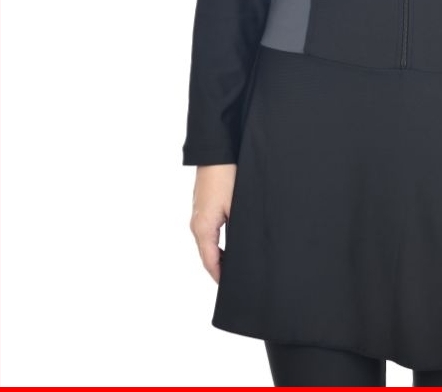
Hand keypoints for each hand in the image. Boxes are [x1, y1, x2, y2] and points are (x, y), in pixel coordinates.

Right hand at [190, 164, 236, 282]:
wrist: (215, 152)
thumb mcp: (237, 206)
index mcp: (203, 228)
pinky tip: (234, 243)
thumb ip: (238, 231)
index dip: (221, 277)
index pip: (210, 262)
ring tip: (239, 265)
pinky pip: (210, 231)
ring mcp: (199, 215)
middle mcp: (197, 224)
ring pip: (209, 243)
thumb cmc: (227, 177)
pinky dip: (219, 242)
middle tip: (240, 279)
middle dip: (222, 268)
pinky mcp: (204, 206)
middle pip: (208, 255)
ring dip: (221, 255)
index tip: (232, 289)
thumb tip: (244, 251)